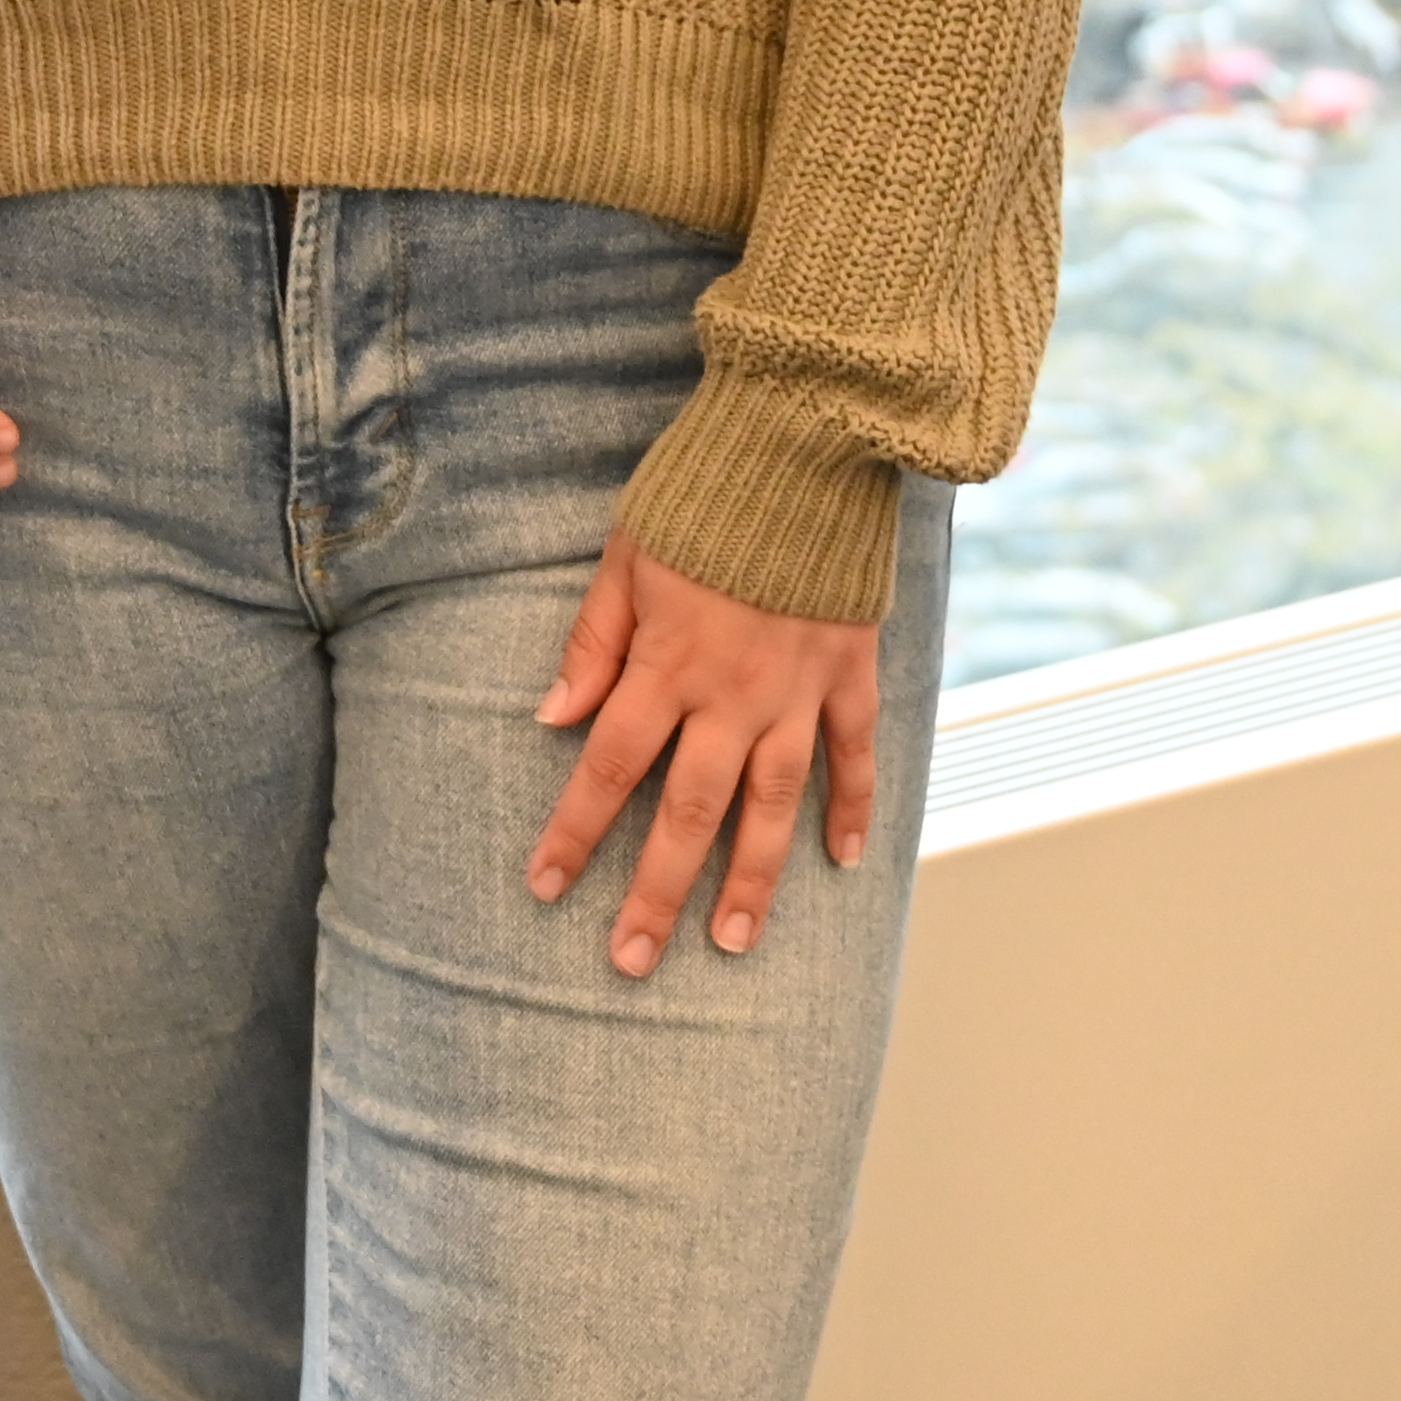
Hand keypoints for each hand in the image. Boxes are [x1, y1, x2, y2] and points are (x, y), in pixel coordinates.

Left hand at [525, 532, 882, 977]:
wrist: (805, 440)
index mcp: (668, 662)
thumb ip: (593, 641)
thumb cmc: (703, 489)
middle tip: (631, 960)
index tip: (546, 887)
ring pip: (771, 804)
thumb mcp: (628, 554)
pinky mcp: (850, 669)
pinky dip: (852, 806)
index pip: (609, 765)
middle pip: (688, 811)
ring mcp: (798, 688)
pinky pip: (854, 752)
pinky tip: (843, 860)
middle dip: (656, 892)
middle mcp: (733, 691)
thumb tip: (552, 717)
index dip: (574, 830)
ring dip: (752, 879)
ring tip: (731, 942)